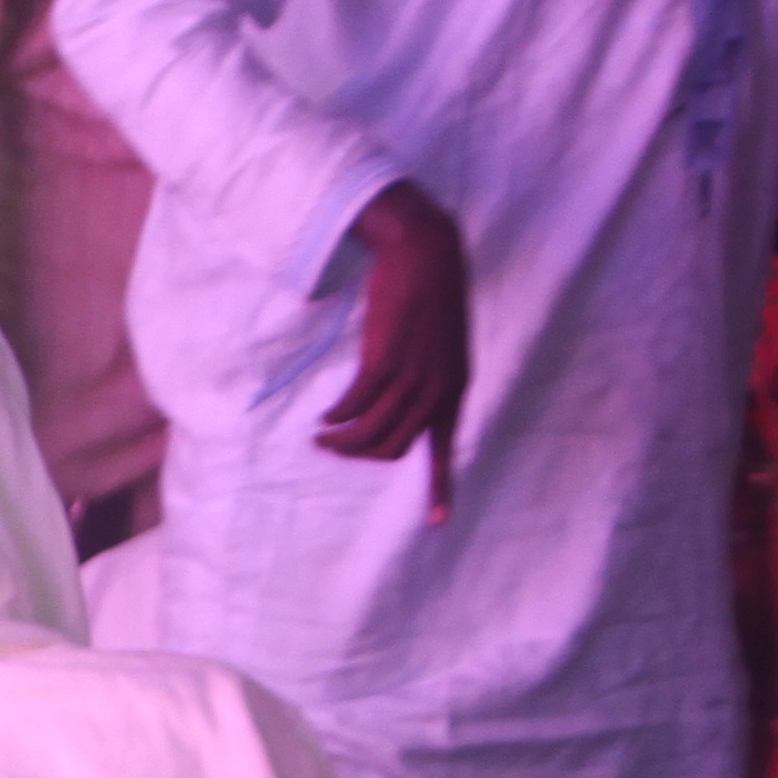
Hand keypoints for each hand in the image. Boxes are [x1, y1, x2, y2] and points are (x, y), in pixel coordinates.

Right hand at [317, 185, 469, 512]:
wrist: (425, 252)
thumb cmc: (430, 292)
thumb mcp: (440, 342)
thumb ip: (427, 375)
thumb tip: (398, 403)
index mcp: (454, 387)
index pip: (444, 449)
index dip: (440, 488)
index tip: (436, 524)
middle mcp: (436, 389)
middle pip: (394, 447)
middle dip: (360, 455)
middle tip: (332, 447)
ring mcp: (411, 376)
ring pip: (370, 432)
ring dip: (341, 440)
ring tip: (322, 435)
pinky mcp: (384, 360)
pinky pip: (353, 406)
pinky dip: (336, 415)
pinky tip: (326, 414)